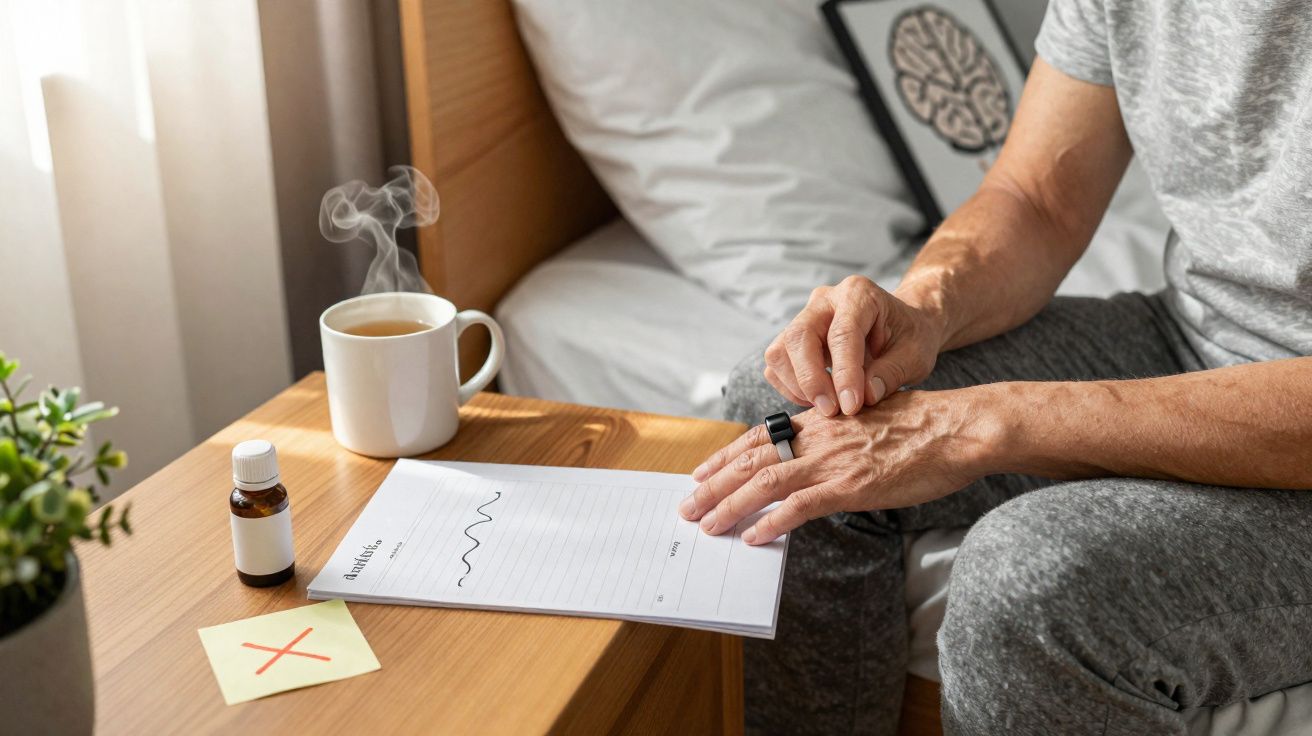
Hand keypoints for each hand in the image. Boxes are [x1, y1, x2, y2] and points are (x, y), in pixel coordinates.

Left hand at [680, 387, 997, 543]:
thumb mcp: (868, 419)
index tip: (699, 471)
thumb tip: (819, 457)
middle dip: (713, 484)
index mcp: (821, 419)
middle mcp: (819, 437)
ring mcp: (834, 461)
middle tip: (687, 506)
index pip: (759, 437)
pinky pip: (801, 506)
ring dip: (730, 505)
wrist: (959, 427)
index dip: (724, 456)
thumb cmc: (923, 425)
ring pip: (766, 483)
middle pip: (751, 461)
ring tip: (706, 525)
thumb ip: (838, 436)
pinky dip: (773, 522)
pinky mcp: (853, 486)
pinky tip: (755, 537)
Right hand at [765, 275, 944, 416]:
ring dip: (798, 386)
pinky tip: (818, 400)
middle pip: (799, 337)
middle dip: (811, 380)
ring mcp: (804, 317)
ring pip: (779, 352)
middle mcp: (824, 300)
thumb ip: (892, 373)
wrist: (902, 327)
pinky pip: (776, 365)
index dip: (844, 373)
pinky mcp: (792, 339)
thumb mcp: (915, 354)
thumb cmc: (910, 336)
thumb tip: (865, 397)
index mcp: (859, 294)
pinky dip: (790, 388)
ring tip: (828, 407)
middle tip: (832, 411)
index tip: (851, 406)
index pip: (842, 333)